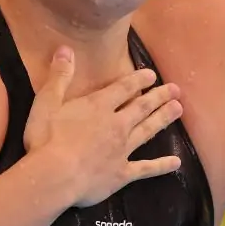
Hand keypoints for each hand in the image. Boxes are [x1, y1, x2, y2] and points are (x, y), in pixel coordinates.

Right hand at [23, 46, 183, 207]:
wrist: (54, 176)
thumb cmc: (46, 139)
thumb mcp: (46, 102)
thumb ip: (59, 77)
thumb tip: (66, 49)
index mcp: (98, 107)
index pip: (124, 88)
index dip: (139, 79)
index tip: (152, 74)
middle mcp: (116, 125)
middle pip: (142, 107)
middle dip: (160, 96)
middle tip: (176, 90)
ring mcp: (122, 150)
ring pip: (148, 131)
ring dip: (164, 119)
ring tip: (178, 109)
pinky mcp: (122, 173)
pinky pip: (146, 168)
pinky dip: (162, 166)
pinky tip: (176, 162)